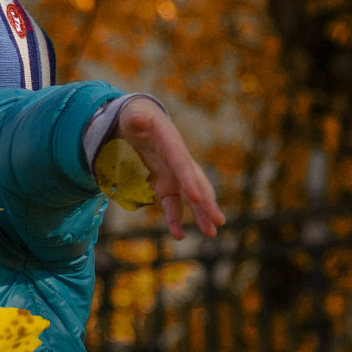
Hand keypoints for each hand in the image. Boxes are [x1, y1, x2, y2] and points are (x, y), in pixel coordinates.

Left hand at [110, 98, 224, 239]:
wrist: (139, 122)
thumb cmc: (137, 117)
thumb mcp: (133, 115)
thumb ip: (135, 118)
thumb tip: (136, 120)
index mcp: (172, 143)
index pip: (181, 163)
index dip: (189, 180)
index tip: (196, 197)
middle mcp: (178, 160)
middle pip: (196, 183)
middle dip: (207, 202)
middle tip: (218, 221)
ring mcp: (174, 174)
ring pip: (191, 197)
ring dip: (201, 214)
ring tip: (211, 233)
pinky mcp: (165, 185)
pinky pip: (173, 204)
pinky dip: (175, 219)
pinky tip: (178, 236)